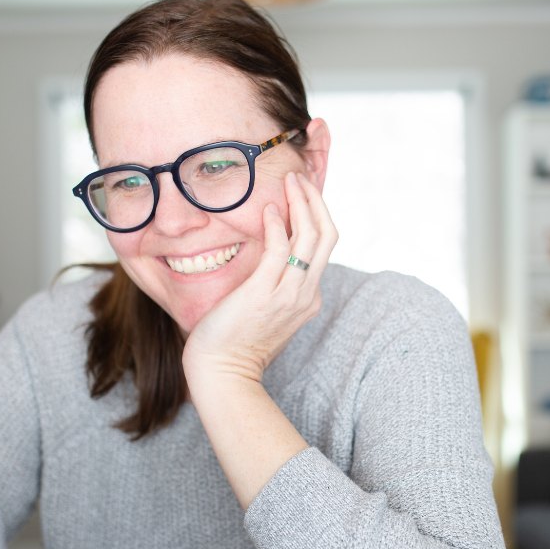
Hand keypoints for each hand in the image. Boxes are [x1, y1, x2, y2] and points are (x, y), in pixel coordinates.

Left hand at [182, 171, 338, 386]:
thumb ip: (274, 285)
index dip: (317, 214)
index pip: (323, 246)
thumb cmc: (234, 342)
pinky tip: (268, 209)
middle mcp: (305, 295)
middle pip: (327, 236)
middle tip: (299, 176)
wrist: (222, 372)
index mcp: (308, 297)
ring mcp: (288, 295)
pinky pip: (280, 250)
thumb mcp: (266, 310)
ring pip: (310, 238)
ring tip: (289, 181)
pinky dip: (276, 225)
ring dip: (301, 203)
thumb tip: (269, 257)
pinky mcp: (263, 294)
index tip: (302, 192)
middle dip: (316, 200)